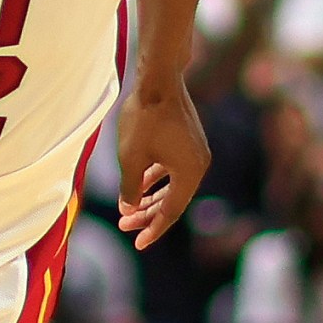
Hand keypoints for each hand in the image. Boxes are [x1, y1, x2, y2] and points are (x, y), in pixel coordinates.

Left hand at [114, 79, 210, 250]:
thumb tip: (129, 209)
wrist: (159, 79)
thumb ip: (129, 188)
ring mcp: (195, 152)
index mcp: (189, 173)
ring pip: (172, 184)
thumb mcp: (130, 158)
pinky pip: (173, 168)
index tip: (137, 243)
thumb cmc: (144, 118)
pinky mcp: (189, 140)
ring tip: (129, 209)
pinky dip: (157, 178)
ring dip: (150, 197)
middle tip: (124, 226)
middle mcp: (198, 165)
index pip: (170, 211)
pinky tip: (140, 182)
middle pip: (172, 200)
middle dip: (147, 214)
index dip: (152, 229)